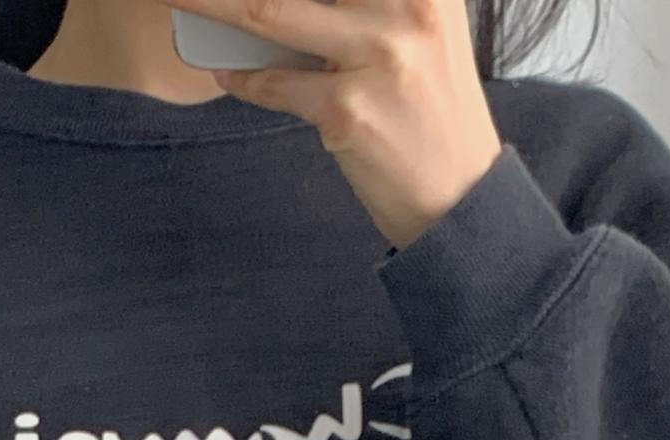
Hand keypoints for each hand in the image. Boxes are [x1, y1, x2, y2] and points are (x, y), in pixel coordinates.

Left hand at [160, 0, 503, 247]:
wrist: (458, 192)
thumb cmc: (428, 105)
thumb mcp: (420, 28)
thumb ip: (366, 2)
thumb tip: (273, 4)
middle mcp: (406, 5)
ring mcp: (376, 58)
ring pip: (268, 13)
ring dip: (211, 4)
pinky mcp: (348, 112)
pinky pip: (274, 85)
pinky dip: (242, 77)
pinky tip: (227, 70)